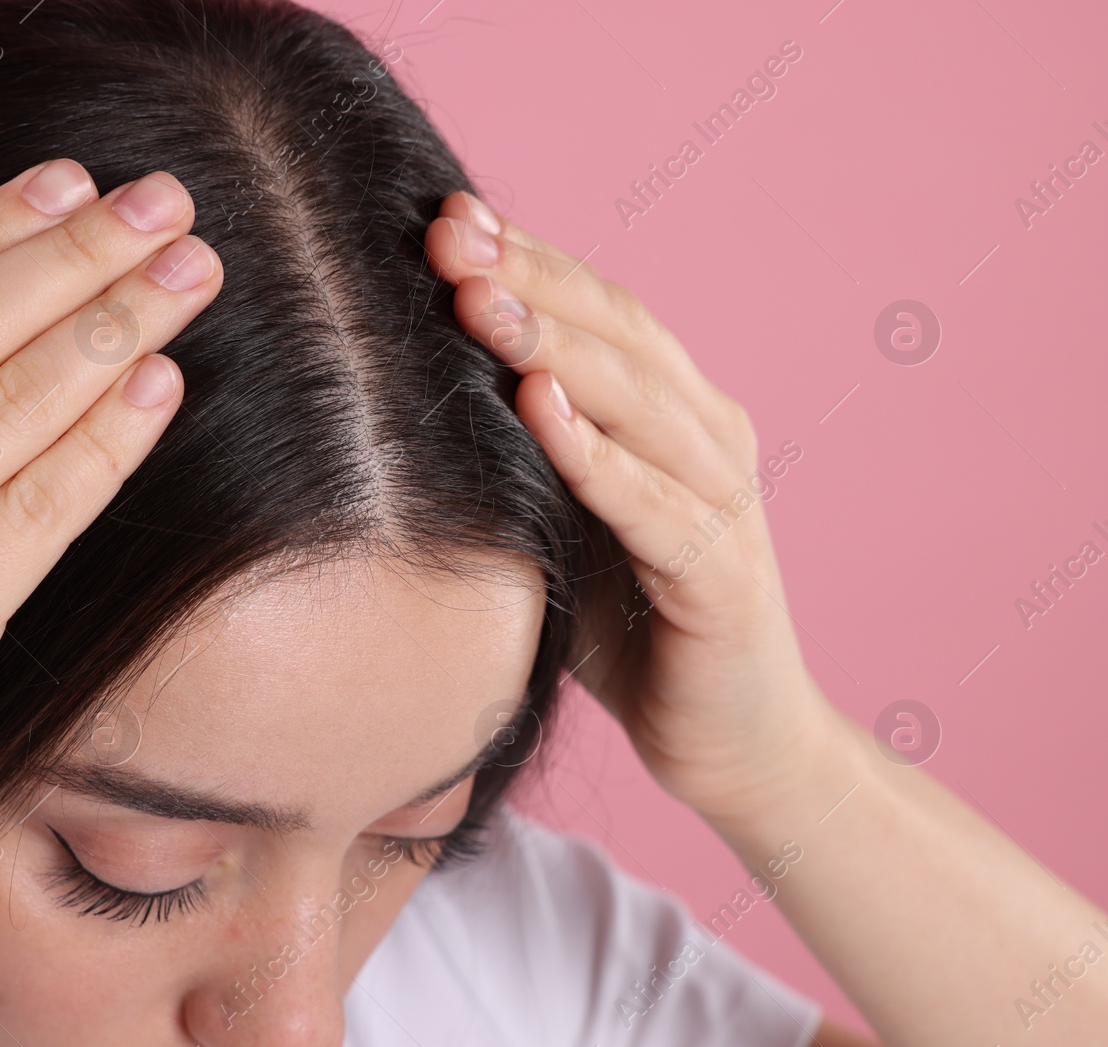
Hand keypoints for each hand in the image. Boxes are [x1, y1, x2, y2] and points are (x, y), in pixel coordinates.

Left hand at [424, 193, 831, 821]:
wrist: (729, 742)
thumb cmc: (630, 628)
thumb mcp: (564, 520)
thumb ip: (523, 454)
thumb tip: (407, 386)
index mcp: (675, 414)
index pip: (598, 313)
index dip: (527, 258)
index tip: (443, 215)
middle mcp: (710, 440)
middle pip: (619, 335)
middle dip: (529, 278)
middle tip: (445, 235)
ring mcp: (725, 503)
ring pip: (638, 404)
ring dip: (553, 347)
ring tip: (476, 300)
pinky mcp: (723, 578)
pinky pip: (655, 507)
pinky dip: (597, 456)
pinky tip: (539, 409)